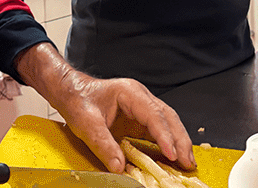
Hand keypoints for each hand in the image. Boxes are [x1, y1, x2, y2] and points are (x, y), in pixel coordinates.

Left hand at [17, 45, 194, 173]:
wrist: (70, 90)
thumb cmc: (78, 99)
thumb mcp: (86, 123)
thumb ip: (103, 144)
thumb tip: (119, 167)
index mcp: (130, 92)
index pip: (154, 114)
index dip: (165, 136)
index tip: (172, 154)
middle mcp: (140, 97)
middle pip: (168, 117)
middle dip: (180, 140)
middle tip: (187, 162)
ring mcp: (142, 106)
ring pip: (167, 122)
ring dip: (178, 142)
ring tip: (186, 162)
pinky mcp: (139, 117)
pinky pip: (158, 129)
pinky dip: (167, 143)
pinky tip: (173, 157)